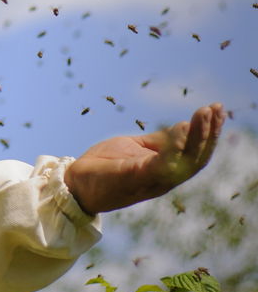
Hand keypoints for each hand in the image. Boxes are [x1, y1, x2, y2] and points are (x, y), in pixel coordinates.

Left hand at [63, 103, 224, 214]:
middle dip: (209, 133)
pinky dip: (175, 148)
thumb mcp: (135, 147)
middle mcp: (162, 179)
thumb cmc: (104, 166)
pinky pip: (161, 165)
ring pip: (185, 162)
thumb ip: (160, 141)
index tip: (217, 110)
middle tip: (218, 108)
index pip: (195, 154)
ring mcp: (150, 181)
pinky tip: (183, 128)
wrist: (74, 183)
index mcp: (163, 171)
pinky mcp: (133, 178)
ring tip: (205, 114)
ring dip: (198, 137)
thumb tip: (185, 126)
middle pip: (196, 158)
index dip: (208, 133)